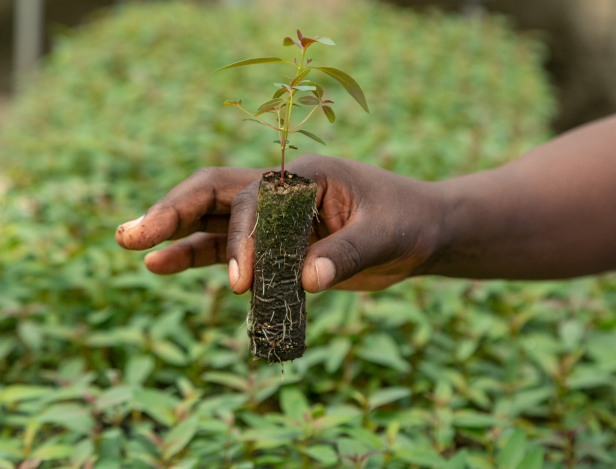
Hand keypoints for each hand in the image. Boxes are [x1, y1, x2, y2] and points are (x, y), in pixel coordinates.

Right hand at [115, 154, 443, 291]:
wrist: (417, 230)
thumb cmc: (405, 221)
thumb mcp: (386, 234)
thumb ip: (348, 253)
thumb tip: (308, 280)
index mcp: (305, 176)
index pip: (256, 200)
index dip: (243, 239)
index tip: (242, 282)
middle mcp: (280, 191)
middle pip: (214, 192)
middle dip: (172, 211)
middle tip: (130, 235)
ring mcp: (273, 219)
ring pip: (212, 220)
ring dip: (173, 233)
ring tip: (132, 246)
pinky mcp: (274, 246)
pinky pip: (227, 249)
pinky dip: (197, 256)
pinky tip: (162, 264)